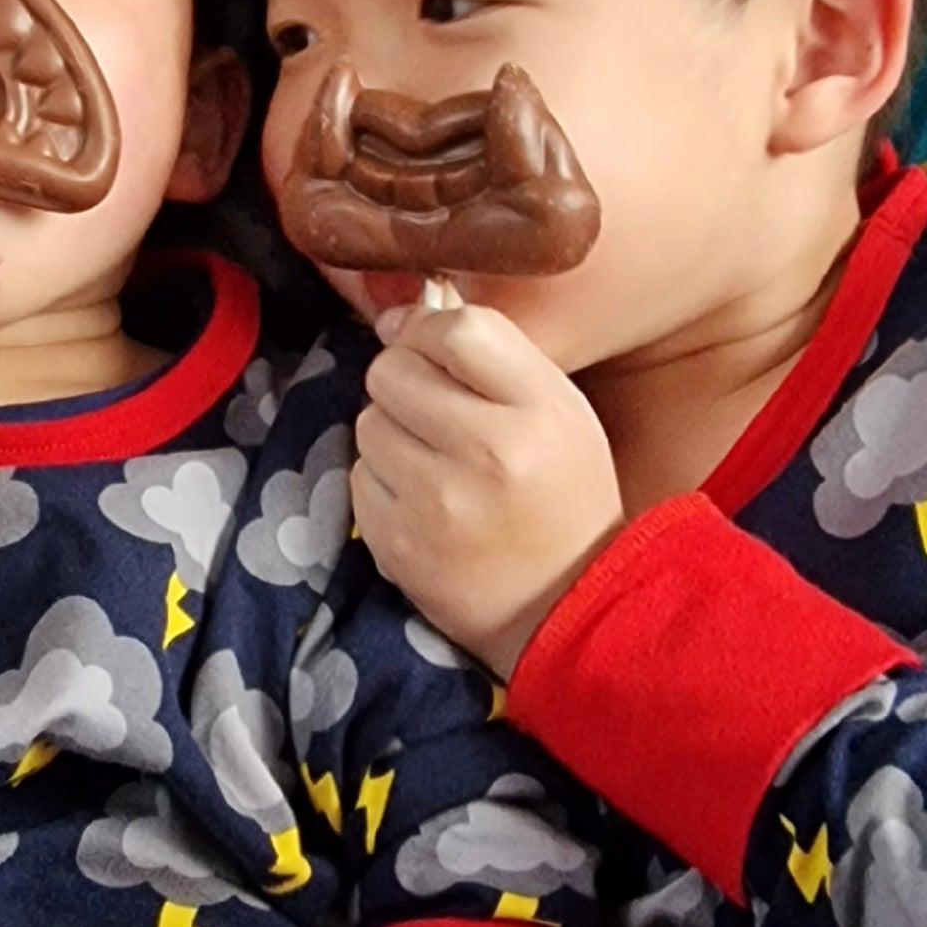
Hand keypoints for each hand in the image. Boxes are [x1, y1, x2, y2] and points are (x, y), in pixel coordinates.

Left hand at [353, 301, 623, 679]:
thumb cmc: (562, 496)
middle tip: (438, 414)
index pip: (458, 328)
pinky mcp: (397, 544)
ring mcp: (437, 503)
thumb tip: (396, 317)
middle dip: (405, 382)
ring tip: (436, 463)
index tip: (434, 348)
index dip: (431, 330)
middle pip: (392, 369)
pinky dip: (383, 483)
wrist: (567, 609)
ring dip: (391, 433)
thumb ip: (489, 354)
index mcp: (541, 410)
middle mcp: (489, 452)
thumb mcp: (560, 411)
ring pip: (367, 421)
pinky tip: (423, 503)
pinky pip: (359, 477)